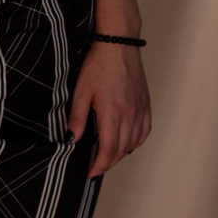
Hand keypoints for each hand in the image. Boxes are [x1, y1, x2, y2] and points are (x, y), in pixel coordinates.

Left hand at [66, 41, 150, 177]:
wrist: (118, 45)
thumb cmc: (98, 65)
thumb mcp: (81, 90)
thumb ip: (77, 117)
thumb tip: (72, 140)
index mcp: (112, 113)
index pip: (108, 149)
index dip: (100, 165)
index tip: (91, 172)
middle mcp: (129, 114)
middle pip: (121, 149)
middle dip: (108, 163)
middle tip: (97, 167)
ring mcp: (140, 109)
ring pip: (134, 142)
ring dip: (121, 154)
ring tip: (108, 157)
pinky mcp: (145, 103)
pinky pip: (145, 130)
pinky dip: (137, 141)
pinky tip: (128, 142)